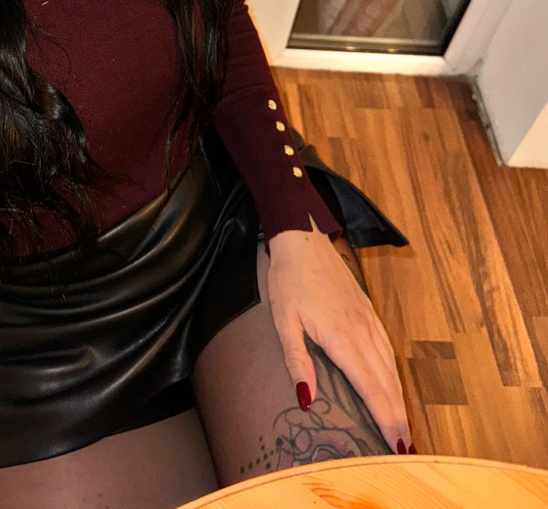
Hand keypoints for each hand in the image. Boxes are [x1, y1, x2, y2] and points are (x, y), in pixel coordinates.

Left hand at [266, 216, 412, 453]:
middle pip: (387, 382)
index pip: (370, 388)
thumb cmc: (289, 280)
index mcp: (342, 338)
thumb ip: (297, 361)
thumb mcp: (284, 320)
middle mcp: (362, 331)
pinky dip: (394, 372)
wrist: (303, 239)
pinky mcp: (367, 310)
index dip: (385, 419)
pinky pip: (387, 347)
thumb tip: (307, 400)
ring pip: (391, 366)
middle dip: (398, 417)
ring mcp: (368, 320)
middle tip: (407, 450)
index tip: (397, 448)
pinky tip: (394, 383)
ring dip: (399, 398)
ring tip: (404, 425)